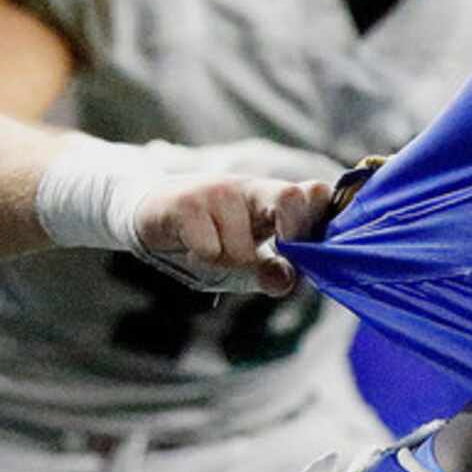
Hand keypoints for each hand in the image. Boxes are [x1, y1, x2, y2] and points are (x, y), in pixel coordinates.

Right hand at [130, 174, 327, 295]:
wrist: (150, 215)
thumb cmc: (208, 239)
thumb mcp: (245, 261)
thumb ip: (270, 271)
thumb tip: (285, 282)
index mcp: (274, 200)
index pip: (315, 194)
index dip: (321, 218)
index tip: (306, 246)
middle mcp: (252, 189)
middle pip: (292, 198)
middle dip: (290, 232)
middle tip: (270, 249)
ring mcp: (220, 192)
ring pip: (242, 249)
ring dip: (225, 264)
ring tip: (210, 251)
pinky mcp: (187, 202)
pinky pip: (209, 249)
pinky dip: (200, 259)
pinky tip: (189, 246)